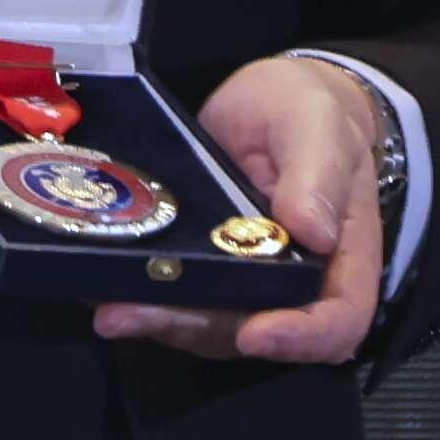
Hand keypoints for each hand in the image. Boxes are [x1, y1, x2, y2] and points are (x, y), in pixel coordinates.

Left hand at [92, 54, 384, 367]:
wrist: (274, 101)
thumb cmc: (309, 112)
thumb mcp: (318, 125)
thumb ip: (318, 172)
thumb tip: (312, 229)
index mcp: (341, 259)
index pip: (335, 321)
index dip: (299, 338)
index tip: (256, 333)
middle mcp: (293, 285)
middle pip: (253, 330)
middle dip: (192, 328)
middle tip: (134, 315)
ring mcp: (244, 280)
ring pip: (206, 320)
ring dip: (156, 319)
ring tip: (108, 305)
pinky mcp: (205, 265)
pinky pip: (178, 293)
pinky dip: (140, 293)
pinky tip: (98, 281)